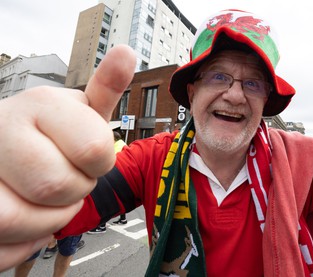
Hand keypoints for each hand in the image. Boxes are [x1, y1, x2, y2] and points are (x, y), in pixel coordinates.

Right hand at [0, 45, 136, 270]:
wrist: (3, 143)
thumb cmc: (49, 132)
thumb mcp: (79, 109)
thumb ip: (105, 89)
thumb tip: (127, 52)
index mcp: (38, 103)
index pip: (94, 150)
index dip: (100, 163)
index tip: (88, 156)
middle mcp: (0, 128)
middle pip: (59, 187)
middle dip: (75, 191)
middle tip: (66, 178)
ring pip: (20, 219)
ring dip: (48, 219)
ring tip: (46, 200)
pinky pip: (2, 246)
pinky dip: (24, 242)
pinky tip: (27, 217)